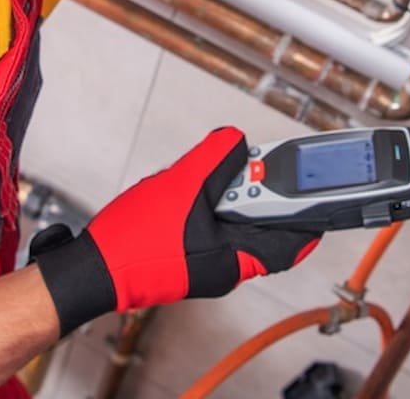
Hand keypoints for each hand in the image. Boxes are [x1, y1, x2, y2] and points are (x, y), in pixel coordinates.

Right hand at [30, 127, 321, 335]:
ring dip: (223, 198)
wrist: (92, 268)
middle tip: (241, 167)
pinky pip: (209, 230)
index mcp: (233, 259)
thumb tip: (236, 141)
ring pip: (231, 227)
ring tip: (199, 178)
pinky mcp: (185, 262)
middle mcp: (224, 268)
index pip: (288, 242)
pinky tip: (182, 194)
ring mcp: (204, 267)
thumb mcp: (179, 184)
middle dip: (253, 194)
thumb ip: (214, 159)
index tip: (316, 193)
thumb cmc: (132, 241)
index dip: (305, 216)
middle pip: (259, 228)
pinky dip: (205, 208)